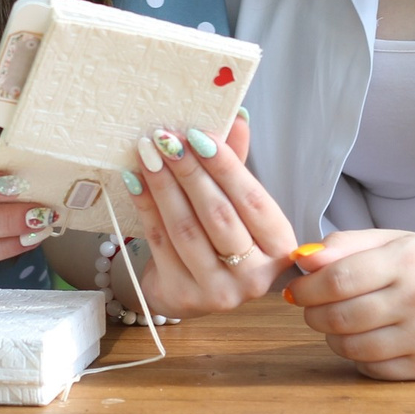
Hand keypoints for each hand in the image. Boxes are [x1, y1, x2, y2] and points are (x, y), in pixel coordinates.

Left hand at [124, 115, 296, 317]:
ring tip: (147, 152)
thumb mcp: (235, 202)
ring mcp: (219, 291)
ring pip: (186, 229)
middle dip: (190, 172)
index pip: (253, 200)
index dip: (226, 166)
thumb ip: (236, 162)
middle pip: (219, 215)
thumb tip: (237, 116)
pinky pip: (160, 243)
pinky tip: (135, 180)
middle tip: (166, 138)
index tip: (198, 134)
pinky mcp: (183, 297)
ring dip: (163, 186)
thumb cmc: (220, 237)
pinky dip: (146, 207)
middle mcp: (255, 276)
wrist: (189, 287)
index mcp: (279, 246)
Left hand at [286, 229, 414, 379]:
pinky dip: (358, 356)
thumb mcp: (395, 241)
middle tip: (310, 308)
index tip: (296, 290)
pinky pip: (374, 369)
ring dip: (333, 336)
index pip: (338, 279)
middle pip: (342, 316)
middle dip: (313, 313)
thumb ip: (346, 245)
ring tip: (336, 322)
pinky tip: (365, 339)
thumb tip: (300, 258)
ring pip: (354, 347)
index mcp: (412, 260)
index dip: (307, 287)